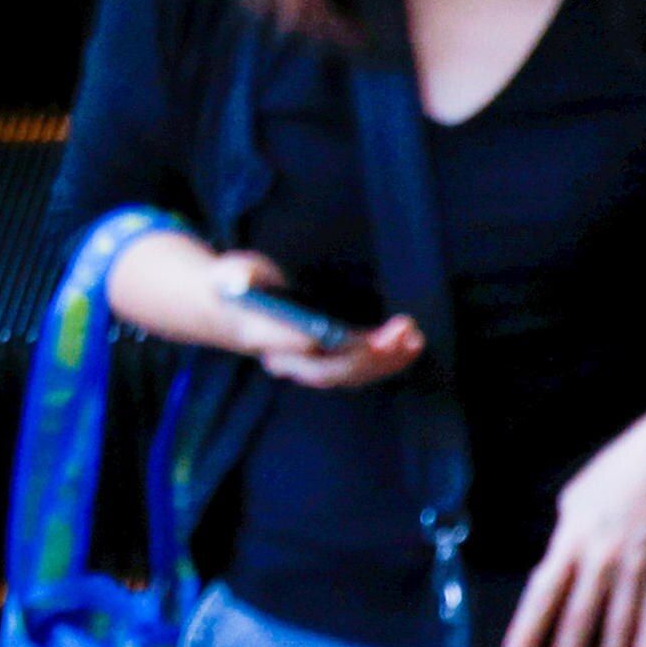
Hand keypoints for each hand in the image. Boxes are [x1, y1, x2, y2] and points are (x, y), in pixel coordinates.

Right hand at [213, 255, 424, 389]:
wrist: (238, 310)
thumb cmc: (237, 286)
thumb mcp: (233, 272)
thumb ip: (237, 274)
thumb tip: (241, 277)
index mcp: (260, 339)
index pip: (284, 346)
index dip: (302, 343)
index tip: (320, 337)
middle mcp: (288, 361)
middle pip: (328, 369)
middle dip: (365, 355)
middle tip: (396, 335)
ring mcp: (312, 365)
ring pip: (352, 374)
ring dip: (387, 360)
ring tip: (413, 340)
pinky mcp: (333, 360)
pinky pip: (363, 368)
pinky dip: (389, 358)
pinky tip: (411, 344)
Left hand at [501, 388, 645, 646]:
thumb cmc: (620, 470)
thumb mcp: (576, 496)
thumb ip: (566, 536)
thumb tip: (559, 567)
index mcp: (572, 539)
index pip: (544, 593)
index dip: (528, 629)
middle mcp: (602, 558)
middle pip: (579, 617)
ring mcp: (637, 566)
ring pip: (619, 622)